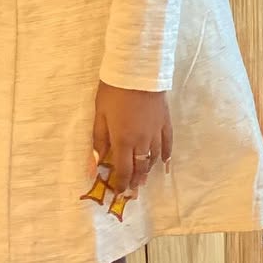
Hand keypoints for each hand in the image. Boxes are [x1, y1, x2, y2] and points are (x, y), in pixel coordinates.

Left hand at [92, 80, 172, 197]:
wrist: (137, 70)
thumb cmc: (113, 91)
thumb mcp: (100, 114)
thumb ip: (98, 141)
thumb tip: (95, 165)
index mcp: (123, 140)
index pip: (123, 170)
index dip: (121, 184)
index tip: (118, 192)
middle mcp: (142, 141)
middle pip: (140, 168)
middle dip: (134, 181)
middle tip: (131, 190)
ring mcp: (156, 132)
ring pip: (154, 158)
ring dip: (148, 170)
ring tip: (143, 179)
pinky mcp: (165, 122)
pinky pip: (167, 143)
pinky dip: (166, 155)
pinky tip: (164, 161)